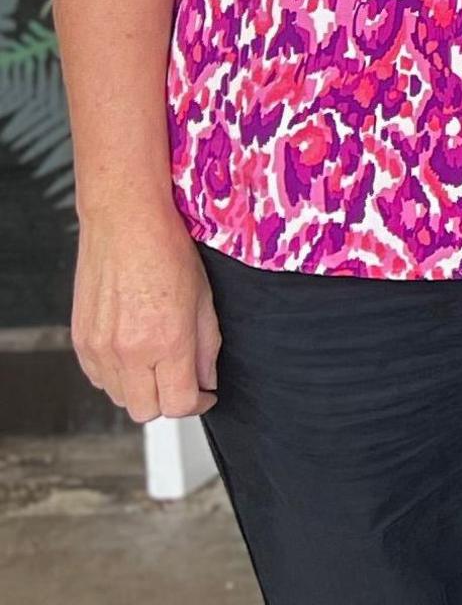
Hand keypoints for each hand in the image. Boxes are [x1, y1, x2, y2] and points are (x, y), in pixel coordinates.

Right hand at [72, 207, 218, 423]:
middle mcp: (128, 352)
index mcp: (166, 342)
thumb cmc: (167, 252)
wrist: (126, 224)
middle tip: (182, 379)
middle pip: (145, 411)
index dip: (197, 403)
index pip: (177, 404)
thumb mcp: (204, 299)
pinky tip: (133, 352)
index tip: (205, 392)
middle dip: (168, 401)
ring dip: (140, 389)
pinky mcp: (80, 341)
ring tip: (157, 361)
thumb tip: (206, 378)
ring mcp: (99, 348)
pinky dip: (116, 376)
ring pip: (119, 398)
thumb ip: (207, 347)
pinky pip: (98, 379)